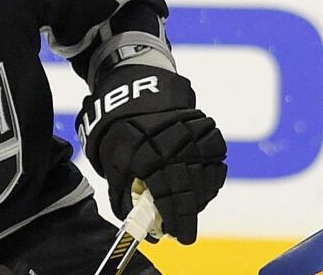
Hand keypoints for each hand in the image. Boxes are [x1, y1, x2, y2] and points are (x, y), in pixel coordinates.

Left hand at [77, 65, 227, 244]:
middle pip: (189, 192)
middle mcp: (174, 149)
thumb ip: (120, 192)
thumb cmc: (119, 130)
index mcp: (147, 156)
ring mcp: (194, 140)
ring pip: (206, 180)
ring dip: (199, 200)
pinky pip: (217, 164)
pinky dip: (210, 181)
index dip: (173, 219)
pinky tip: (200, 190)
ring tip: (189, 211)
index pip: (166, 196)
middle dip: (188, 216)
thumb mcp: (111, 160)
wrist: (137, 92)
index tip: (175, 236)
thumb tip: (130, 220)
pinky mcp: (208, 133)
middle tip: (185, 233)